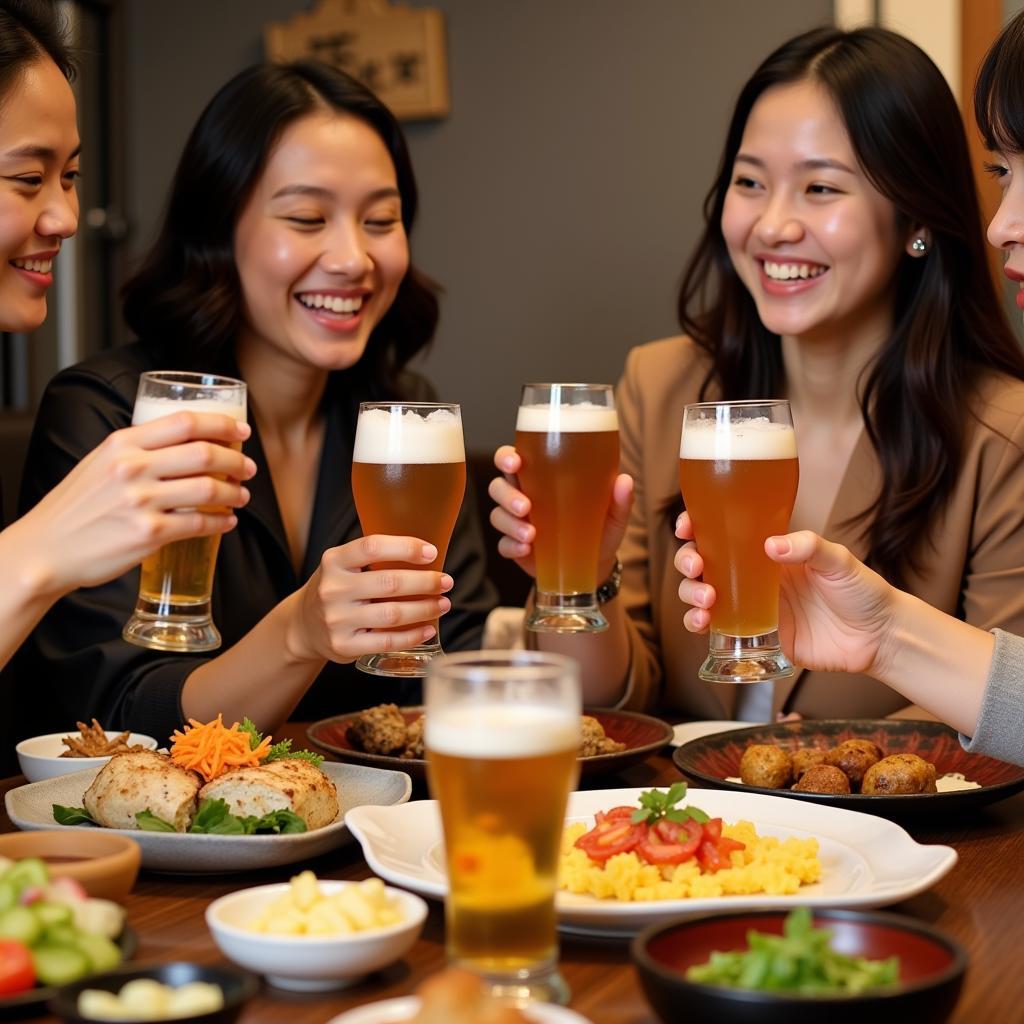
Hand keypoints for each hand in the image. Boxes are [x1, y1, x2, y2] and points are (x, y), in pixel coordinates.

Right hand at [12, 412, 254, 595]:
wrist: (45, 550)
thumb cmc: (76, 508)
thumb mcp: (100, 463)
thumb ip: (138, 451)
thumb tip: (185, 445)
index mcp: (122, 443)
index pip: (185, 422)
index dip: (222, 424)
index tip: (242, 430)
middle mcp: (132, 468)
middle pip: (204, 454)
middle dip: (236, 460)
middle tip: (248, 468)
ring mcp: (141, 502)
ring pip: (208, 489)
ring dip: (234, 492)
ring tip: (241, 495)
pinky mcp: (149, 534)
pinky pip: (199, 524)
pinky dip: (220, 521)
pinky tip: (226, 521)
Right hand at [286, 535, 454, 663]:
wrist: (303, 626)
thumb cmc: (337, 589)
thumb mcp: (343, 565)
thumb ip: (374, 558)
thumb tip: (427, 554)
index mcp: (334, 561)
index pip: (373, 547)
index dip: (406, 548)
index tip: (431, 553)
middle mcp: (332, 589)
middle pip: (390, 582)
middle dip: (425, 582)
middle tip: (446, 582)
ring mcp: (336, 620)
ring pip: (392, 614)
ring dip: (424, 609)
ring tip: (443, 604)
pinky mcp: (344, 646)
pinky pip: (386, 641)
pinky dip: (412, 635)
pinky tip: (428, 628)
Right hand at [489, 445, 634, 580]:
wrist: (593, 564)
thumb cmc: (599, 527)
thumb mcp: (613, 514)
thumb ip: (619, 499)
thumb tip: (625, 480)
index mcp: (540, 477)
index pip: (512, 459)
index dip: (506, 458)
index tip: (515, 463)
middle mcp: (523, 495)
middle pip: (498, 486)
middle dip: (507, 495)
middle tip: (526, 507)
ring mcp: (516, 522)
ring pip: (496, 514)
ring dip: (510, 523)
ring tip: (531, 535)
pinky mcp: (515, 547)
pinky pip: (502, 545)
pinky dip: (511, 546)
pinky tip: (526, 550)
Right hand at [674, 515, 896, 675]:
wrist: (879, 638)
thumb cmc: (862, 592)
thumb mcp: (839, 561)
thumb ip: (809, 547)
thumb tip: (772, 545)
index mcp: (767, 551)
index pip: (722, 532)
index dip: (697, 526)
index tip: (687, 525)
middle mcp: (752, 577)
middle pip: (702, 563)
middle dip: (687, 562)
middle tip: (696, 568)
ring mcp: (749, 607)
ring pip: (701, 595)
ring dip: (690, 594)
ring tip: (705, 601)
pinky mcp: (752, 637)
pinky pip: (715, 630)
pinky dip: (698, 625)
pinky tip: (702, 624)